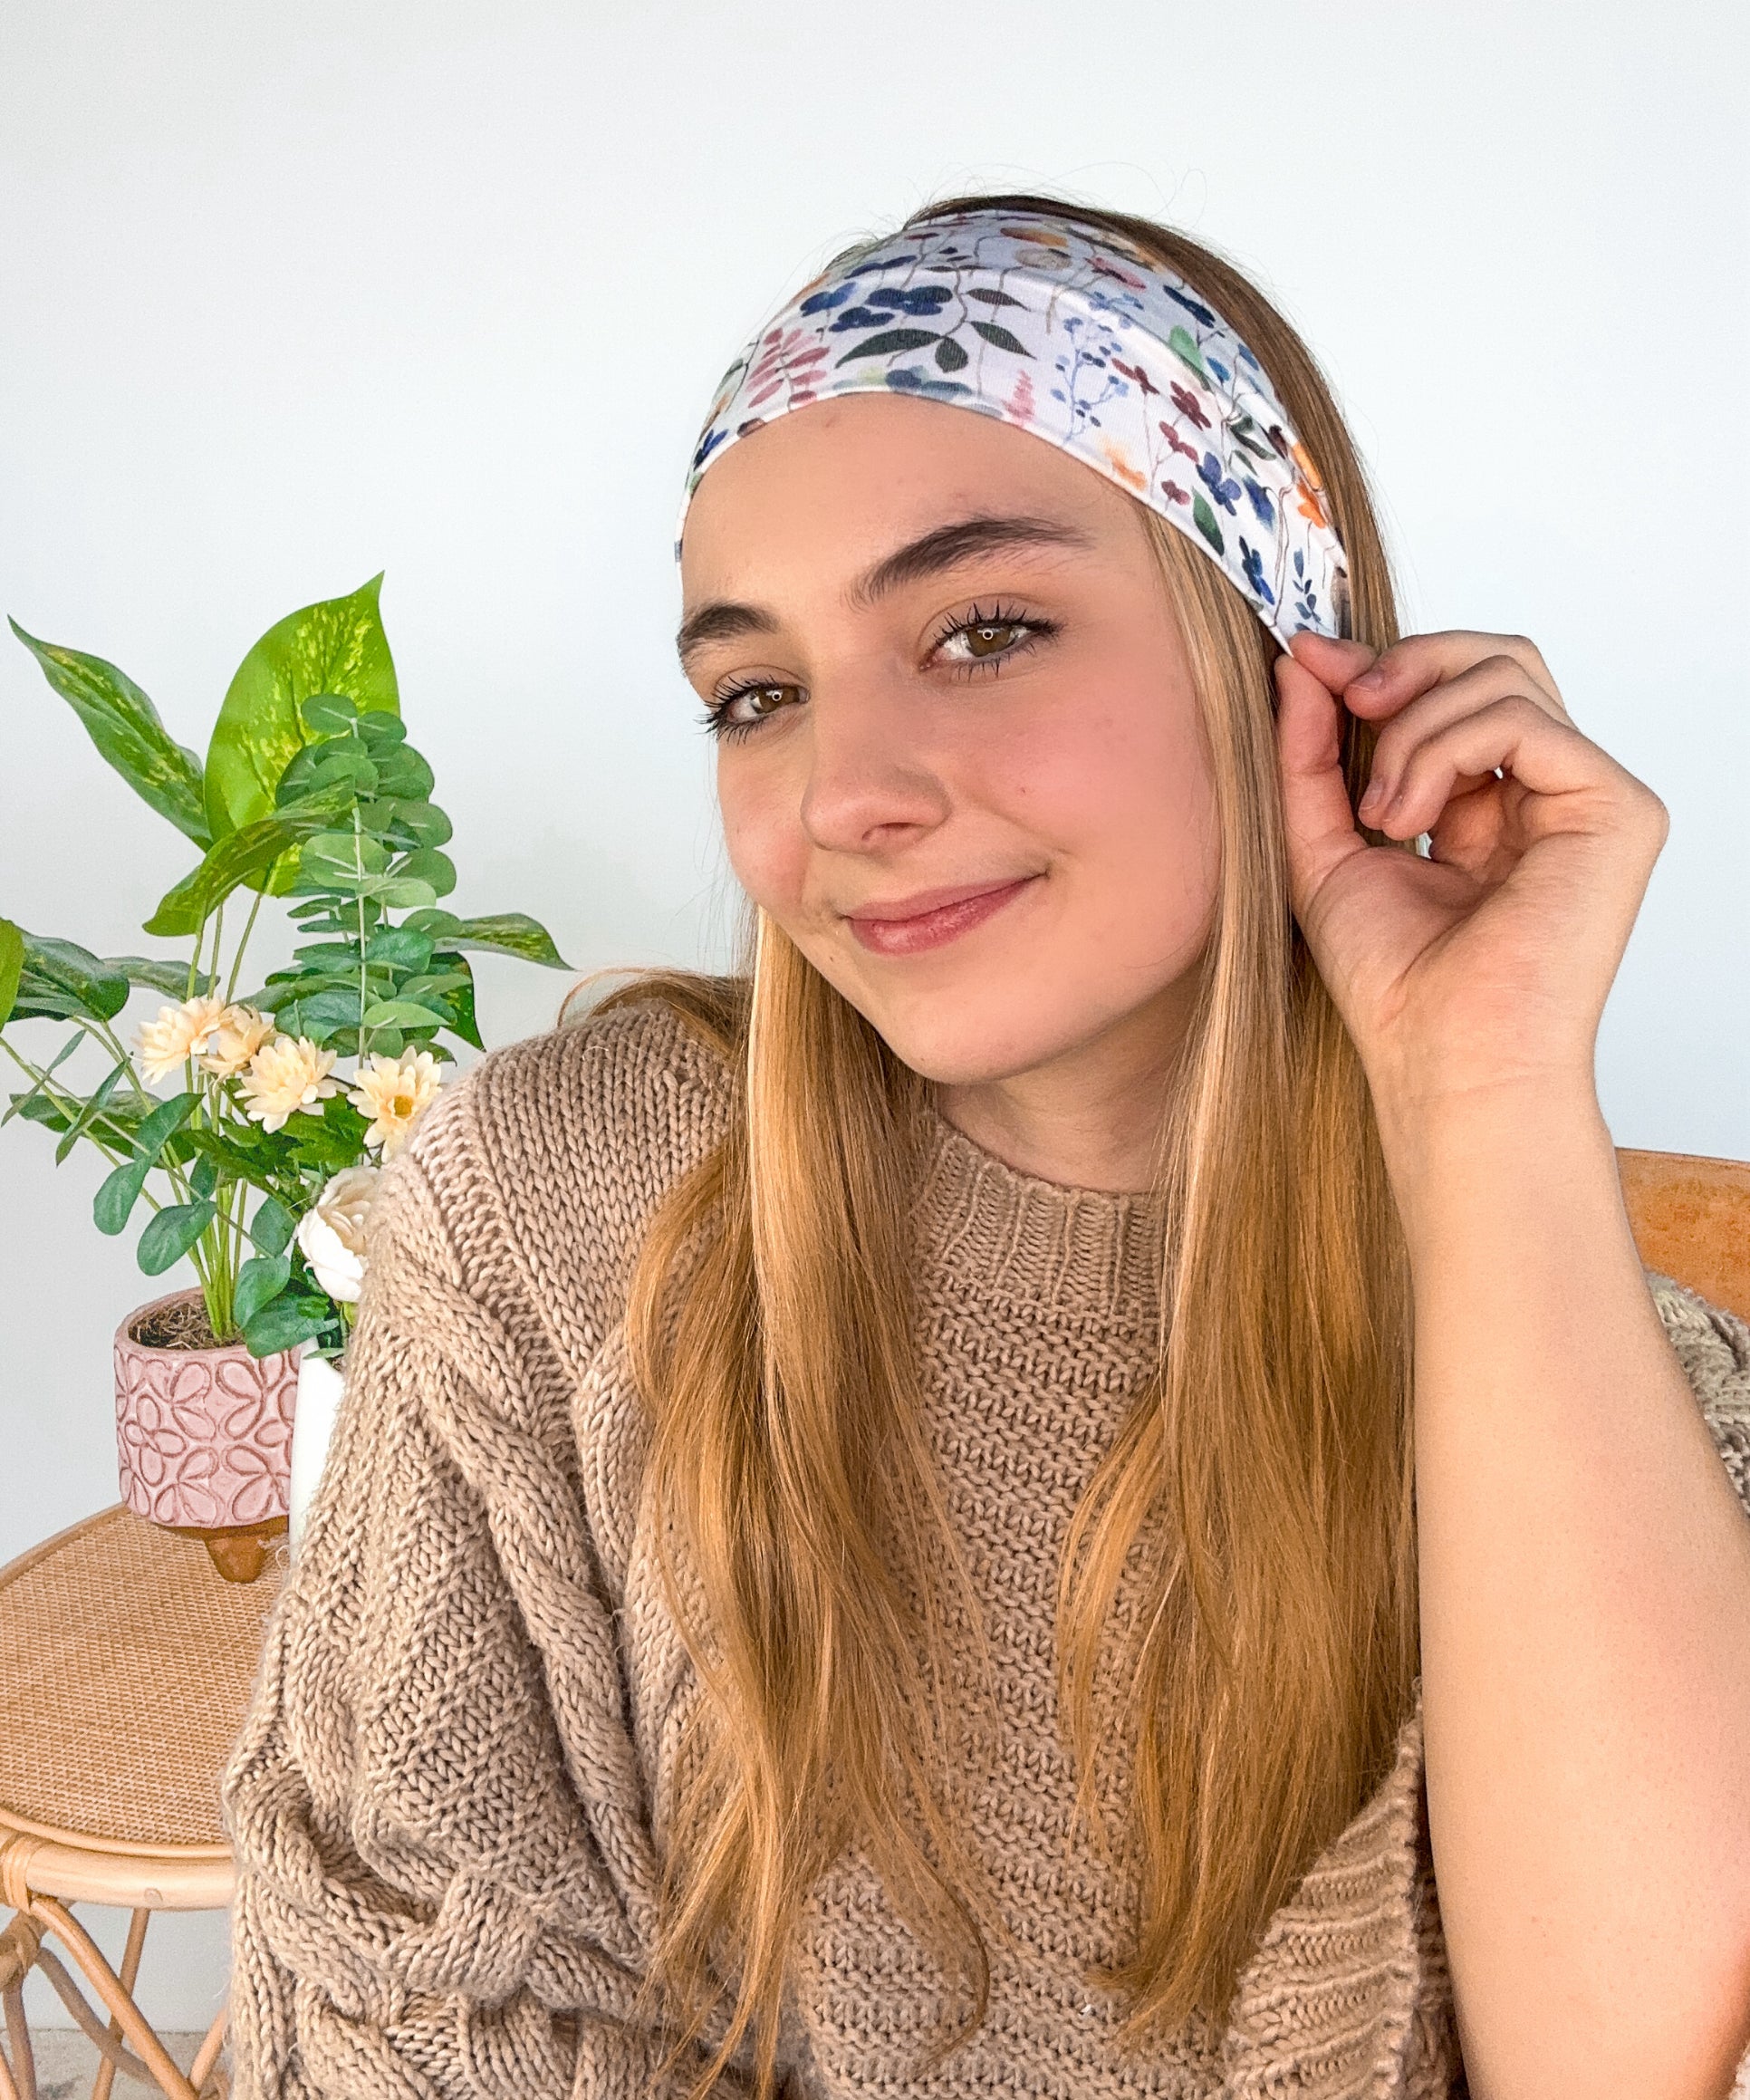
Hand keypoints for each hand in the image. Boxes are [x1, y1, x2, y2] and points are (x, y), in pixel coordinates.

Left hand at [1273, 629, 1668, 1143]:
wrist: (1439, 1058)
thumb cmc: (1393, 982)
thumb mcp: (1323, 843)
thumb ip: (1310, 753)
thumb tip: (1302, 660)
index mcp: (1491, 803)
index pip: (1455, 687)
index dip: (1381, 662)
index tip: (1304, 658)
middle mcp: (1546, 793)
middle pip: (1494, 659)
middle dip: (1406, 664)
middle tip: (1348, 702)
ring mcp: (1587, 798)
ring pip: (1504, 676)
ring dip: (1413, 728)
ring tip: (1380, 812)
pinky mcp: (1617, 810)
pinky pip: (1522, 720)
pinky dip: (1445, 749)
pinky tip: (1408, 819)